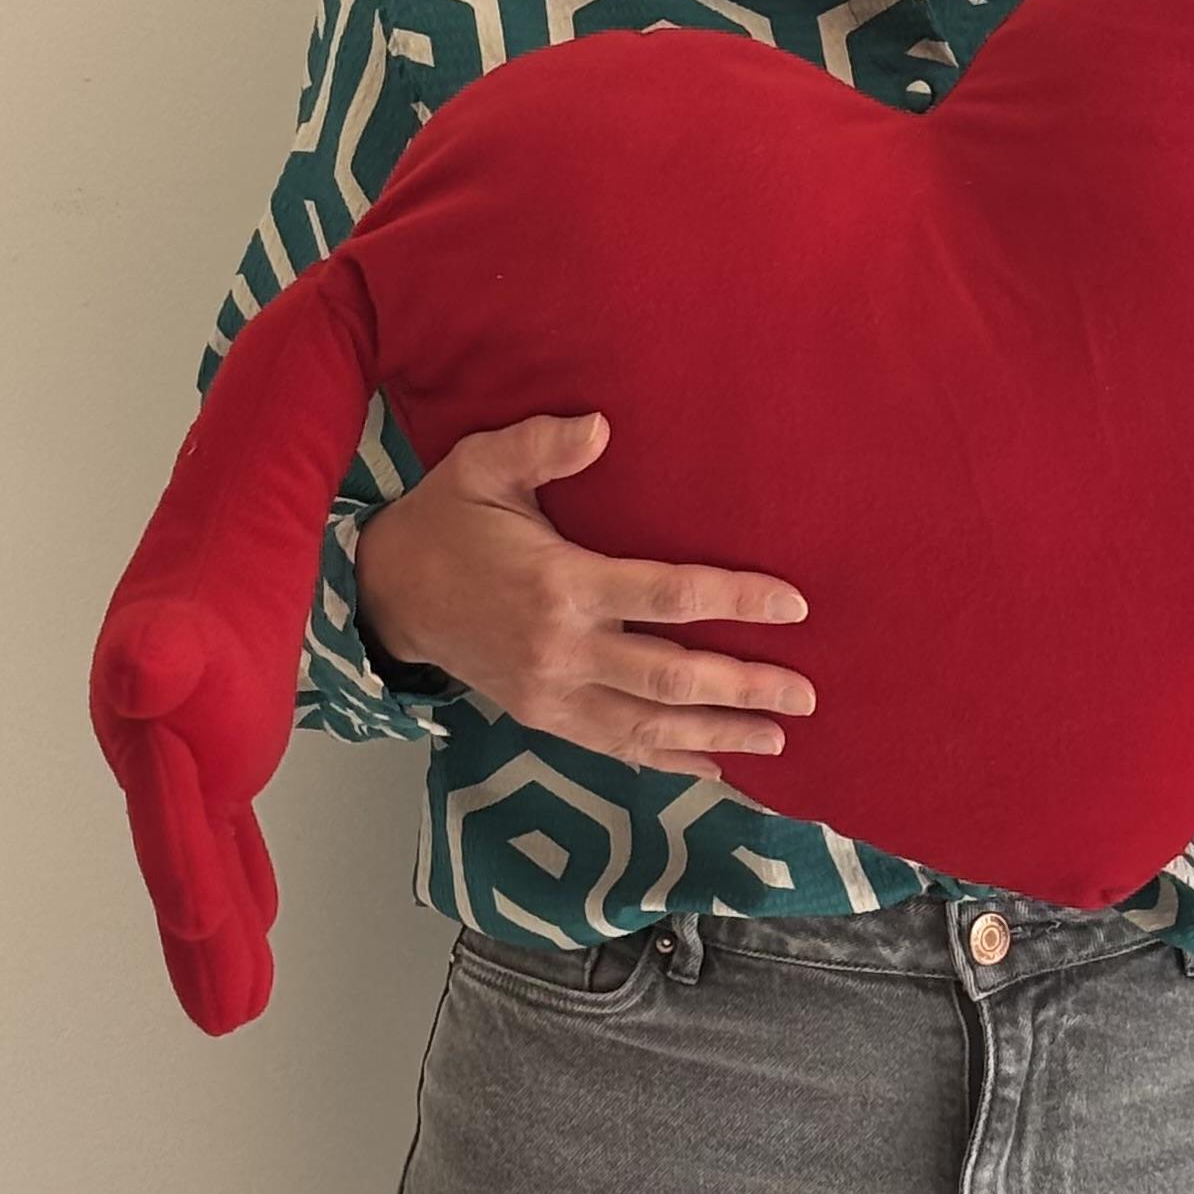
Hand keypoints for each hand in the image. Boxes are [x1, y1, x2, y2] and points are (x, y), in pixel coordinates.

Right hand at [359, 411, 816, 780]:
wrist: (387, 594)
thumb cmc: (446, 521)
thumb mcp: (482, 465)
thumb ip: (542, 445)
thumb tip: (601, 427)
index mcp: (560, 584)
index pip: (668, 596)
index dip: (736, 600)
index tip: (794, 606)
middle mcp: (562, 649)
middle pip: (671, 677)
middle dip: (744, 685)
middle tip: (806, 691)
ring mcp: (551, 694)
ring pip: (649, 726)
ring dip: (719, 734)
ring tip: (779, 737)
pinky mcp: (542, 718)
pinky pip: (613, 746)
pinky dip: (666, 760)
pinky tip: (713, 765)